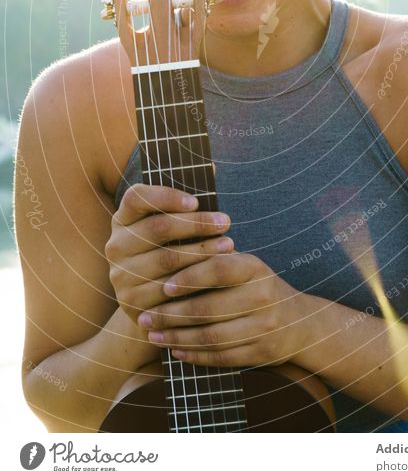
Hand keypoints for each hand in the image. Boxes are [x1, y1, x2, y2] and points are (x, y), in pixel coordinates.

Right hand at [104, 184, 233, 323]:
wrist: (156, 304)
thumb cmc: (172, 252)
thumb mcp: (176, 226)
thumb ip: (189, 201)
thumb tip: (212, 167)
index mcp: (123, 218)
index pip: (137, 197)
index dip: (165, 196)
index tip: (196, 201)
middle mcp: (116, 245)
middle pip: (157, 228)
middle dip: (196, 224)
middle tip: (226, 221)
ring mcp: (120, 274)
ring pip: (166, 259)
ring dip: (202, 252)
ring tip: (229, 245)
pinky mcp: (131, 302)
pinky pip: (167, 289)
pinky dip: (195, 281)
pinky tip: (216, 275)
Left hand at [136, 251, 311, 367]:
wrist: (301, 324)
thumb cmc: (260, 288)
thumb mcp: (246, 267)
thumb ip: (215, 261)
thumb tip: (167, 254)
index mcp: (256, 268)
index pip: (218, 269)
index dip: (189, 278)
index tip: (163, 286)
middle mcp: (262, 296)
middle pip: (209, 308)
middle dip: (171, 315)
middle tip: (145, 317)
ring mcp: (264, 328)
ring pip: (212, 336)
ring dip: (177, 338)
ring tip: (153, 335)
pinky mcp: (261, 353)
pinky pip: (221, 357)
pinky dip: (195, 355)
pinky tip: (175, 350)